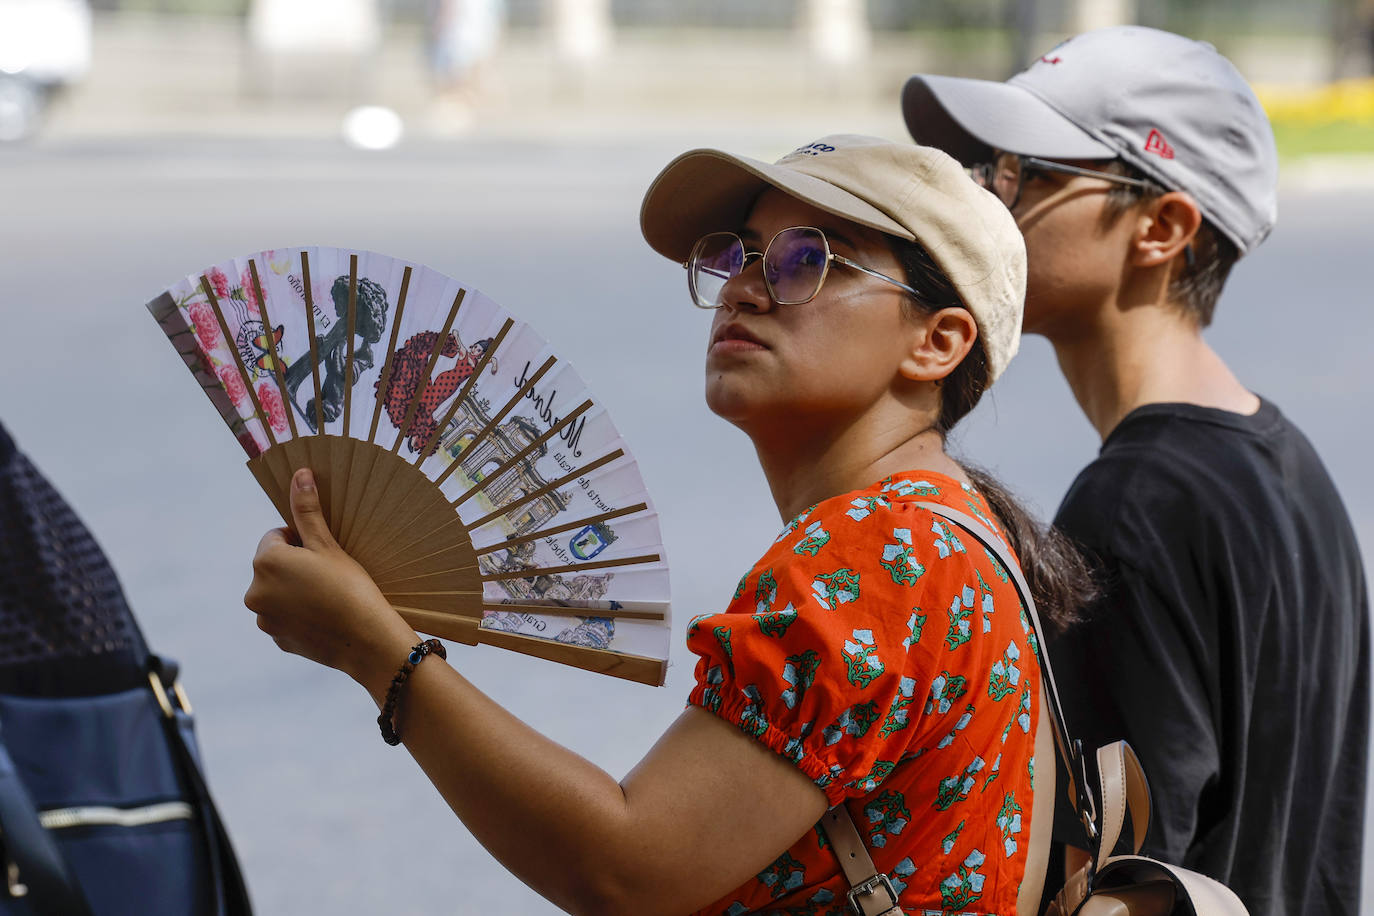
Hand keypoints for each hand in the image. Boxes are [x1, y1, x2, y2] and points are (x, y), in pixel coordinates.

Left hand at [245, 468, 417, 689]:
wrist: (367, 641)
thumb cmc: (351, 587)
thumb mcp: (329, 545)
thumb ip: (307, 510)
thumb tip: (299, 474)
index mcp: (266, 562)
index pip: (276, 537)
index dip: (302, 541)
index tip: (325, 553)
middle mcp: (255, 592)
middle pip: (274, 566)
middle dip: (295, 566)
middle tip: (330, 575)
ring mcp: (264, 619)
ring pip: (278, 592)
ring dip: (295, 590)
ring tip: (329, 597)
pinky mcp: (277, 639)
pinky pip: (284, 617)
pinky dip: (299, 614)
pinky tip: (325, 616)